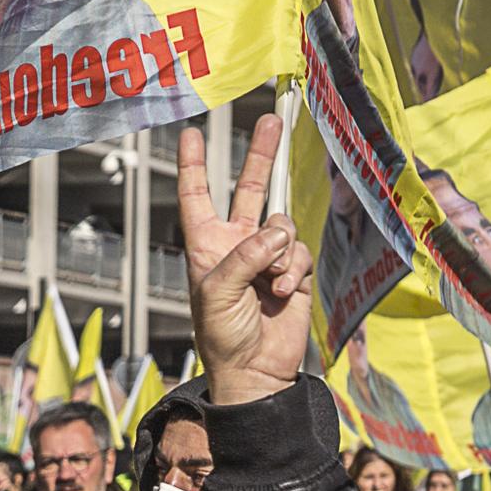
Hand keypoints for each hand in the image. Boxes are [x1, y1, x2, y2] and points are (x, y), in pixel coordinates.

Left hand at [177, 114, 312, 405]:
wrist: (254, 370)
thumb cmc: (222, 336)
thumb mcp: (218, 293)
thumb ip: (245, 256)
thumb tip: (277, 235)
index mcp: (206, 244)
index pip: (197, 195)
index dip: (193, 165)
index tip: (191, 133)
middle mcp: (236, 244)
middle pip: (249, 189)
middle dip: (261, 155)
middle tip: (272, 120)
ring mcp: (266, 256)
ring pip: (283, 226)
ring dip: (279, 251)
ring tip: (269, 282)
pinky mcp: (292, 271)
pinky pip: (299, 252)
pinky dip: (292, 270)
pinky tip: (281, 293)